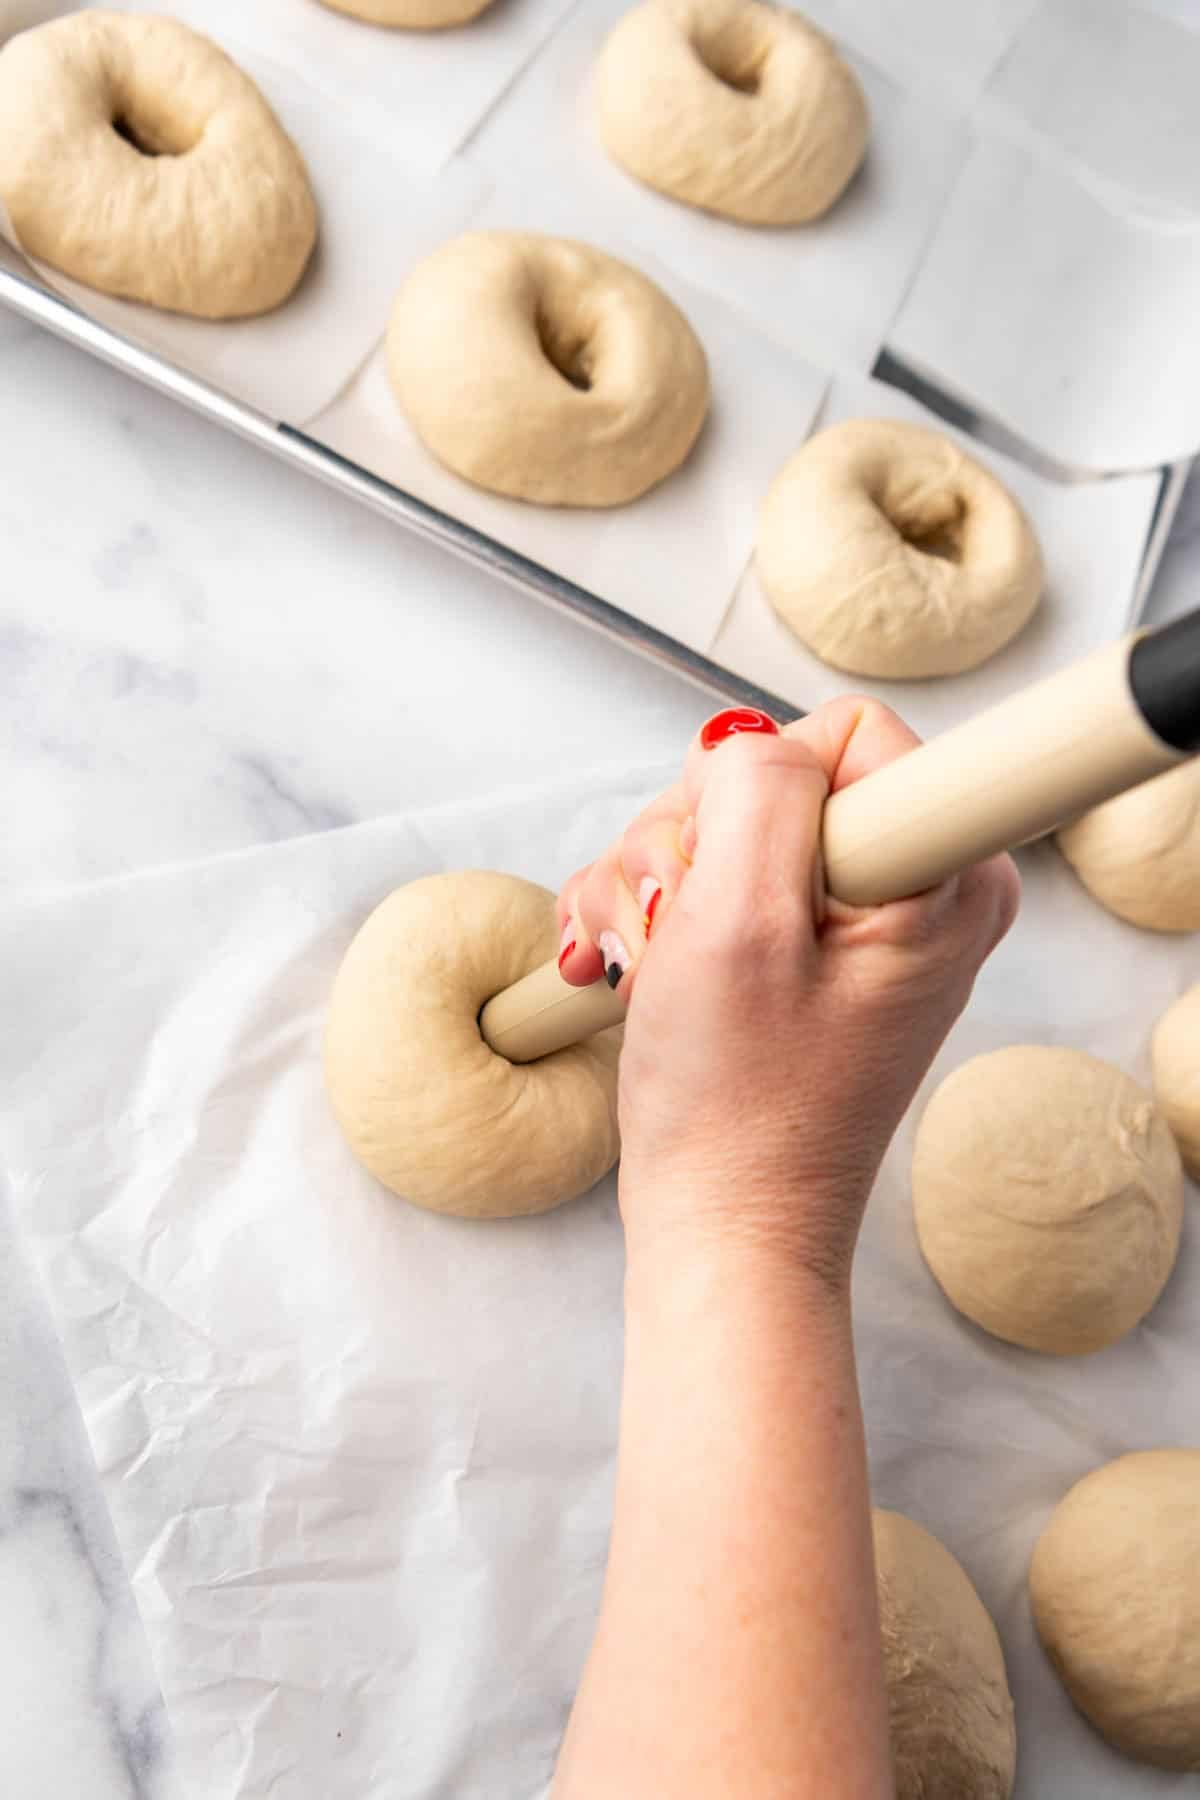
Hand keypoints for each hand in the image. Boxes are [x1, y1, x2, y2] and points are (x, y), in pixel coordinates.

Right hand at [557, 699, 1018, 1286]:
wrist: (721, 1222)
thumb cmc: (736, 1104)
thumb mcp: (736, 923)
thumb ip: (759, 789)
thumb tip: (750, 736)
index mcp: (940, 872)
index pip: (840, 732)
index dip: (753, 790)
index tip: (731, 880)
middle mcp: (913, 883)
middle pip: (766, 775)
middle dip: (687, 845)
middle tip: (672, 933)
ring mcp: (854, 915)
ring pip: (719, 823)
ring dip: (652, 885)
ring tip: (647, 967)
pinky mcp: (801, 943)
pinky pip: (709, 872)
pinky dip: (650, 913)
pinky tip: (633, 969)